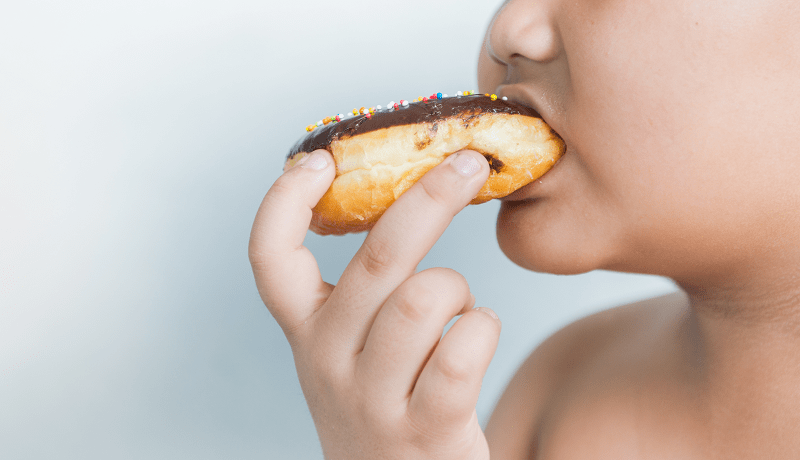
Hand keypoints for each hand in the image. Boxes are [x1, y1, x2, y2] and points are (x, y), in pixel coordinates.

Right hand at [249, 149, 500, 458]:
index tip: (320, 160)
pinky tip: (478, 332)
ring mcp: (372, 399)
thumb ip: (366, 291)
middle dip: (432, 197)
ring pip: (426, 297)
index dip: (285, 201)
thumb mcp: (352, 348)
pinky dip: (483, 327)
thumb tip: (411, 195)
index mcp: (306, 332)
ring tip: (462, 306)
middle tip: (470, 163)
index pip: (270, 258)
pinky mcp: (426, 429)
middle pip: (378, 257)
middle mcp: (328, 361)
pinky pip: (463, 349)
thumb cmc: (383, 401)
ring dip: (460, 288)